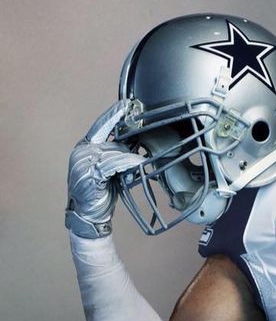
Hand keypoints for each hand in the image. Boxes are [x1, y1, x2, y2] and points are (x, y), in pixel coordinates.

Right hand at [65, 101, 143, 237]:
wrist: (88, 215)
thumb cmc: (100, 193)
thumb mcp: (109, 170)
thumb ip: (116, 156)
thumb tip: (135, 145)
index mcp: (85, 146)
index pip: (101, 126)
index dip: (114, 115)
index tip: (127, 105)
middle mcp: (83, 151)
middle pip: (113, 140)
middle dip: (130, 141)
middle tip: (146, 133)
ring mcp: (85, 162)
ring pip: (116, 152)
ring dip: (132, 155)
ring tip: (146, 157)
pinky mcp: (91, 174)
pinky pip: (114, 165)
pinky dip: (129, 163)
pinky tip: (140, 163)